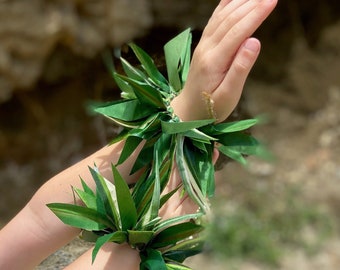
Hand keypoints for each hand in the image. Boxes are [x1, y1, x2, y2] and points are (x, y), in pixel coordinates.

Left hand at [172, 0, 276, 122]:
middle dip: (252, 4)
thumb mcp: (228, 95)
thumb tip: (254, 42)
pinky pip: (214, 20)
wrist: (188, 110)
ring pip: (221, 17)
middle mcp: (206, 49)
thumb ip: (240, 69)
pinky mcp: (203, 46)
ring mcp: (203, 46)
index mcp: (213, 62)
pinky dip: (225, 6)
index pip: (237, 32)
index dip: (255, 15)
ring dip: (240, 2)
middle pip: (230, 20)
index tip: (272, 1)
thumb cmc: (211, 107)